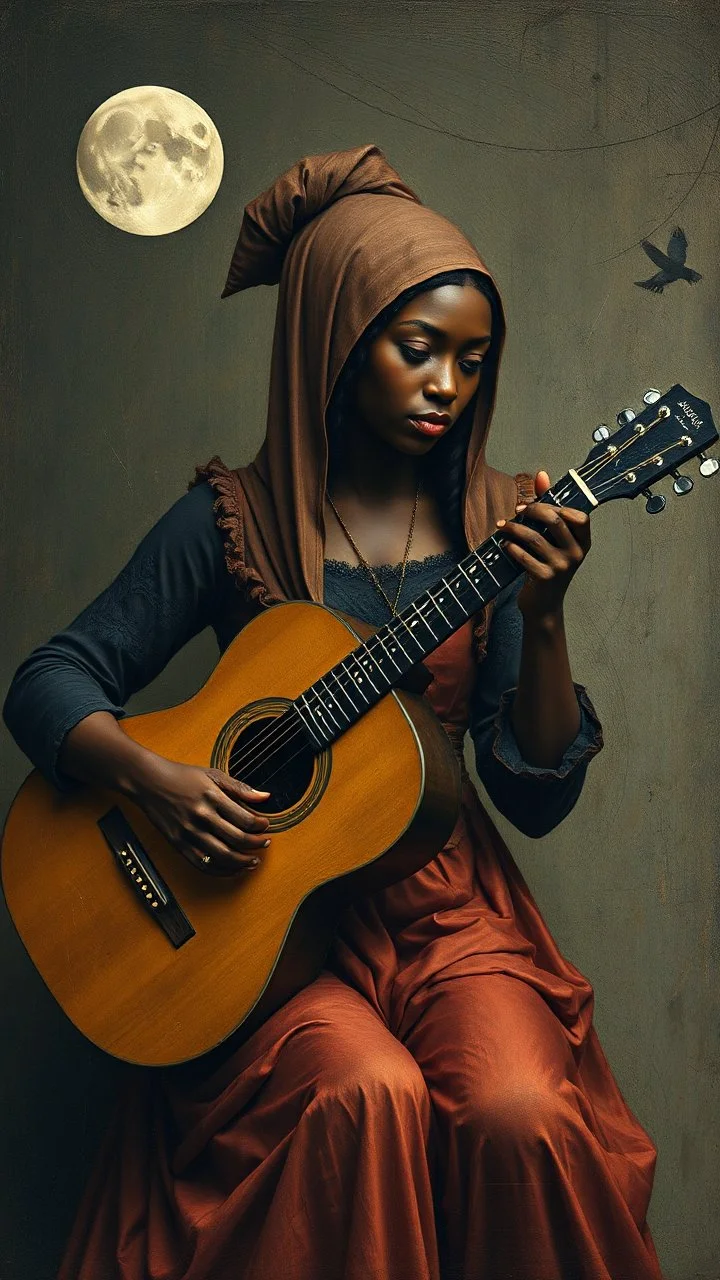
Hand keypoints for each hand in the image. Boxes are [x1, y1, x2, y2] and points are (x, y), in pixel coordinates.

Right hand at [132, 758, 270, 875]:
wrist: (149, 782)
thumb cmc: (182, 776)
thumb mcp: (212, 775)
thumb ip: (240, 787)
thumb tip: (265, 797)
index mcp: (212, 797)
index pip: (245, 819)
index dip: (260, 826)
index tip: (265, 825)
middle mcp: (201, 816)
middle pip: (237, 839)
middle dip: (256, 844)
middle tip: (265, 843)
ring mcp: (189, 833)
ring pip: (223, 856)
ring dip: (243, 862)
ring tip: (253, 860)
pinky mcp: (178, 844)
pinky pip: (203, 865)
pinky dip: (222, 871)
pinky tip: (233, 868)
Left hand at [496, 470, 590, 623]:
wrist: (544, 606)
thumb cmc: (548, 566)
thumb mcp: (553, 540)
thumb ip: (548, 507)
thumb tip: (541, 475)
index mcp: (583, 542)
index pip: (579, 516)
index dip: (556, 506)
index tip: (534, 505)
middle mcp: (576, 554)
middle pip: (554, 520)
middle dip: (532, 510)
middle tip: (516, 512)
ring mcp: (561, 567)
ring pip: (534, 537)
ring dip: (514, 528)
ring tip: (502, 526)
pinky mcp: (545, 578)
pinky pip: (523, 556)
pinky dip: (510, 547)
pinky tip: (504, 545)